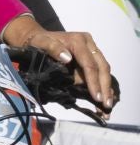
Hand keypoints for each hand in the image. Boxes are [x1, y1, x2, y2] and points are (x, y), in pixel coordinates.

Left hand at [2, 18, 119, 113]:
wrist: (38, 38)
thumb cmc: (39, 41)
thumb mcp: (40, 42)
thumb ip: (52, 48)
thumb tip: (67, 58)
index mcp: (78, 41)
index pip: (89, 64)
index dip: (93, 81)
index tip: (96, 97)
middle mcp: (89, 44)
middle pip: (102, 67)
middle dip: (104, 87)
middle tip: (106, 105)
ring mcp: (92, 51)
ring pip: (104, 70)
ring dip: (107, 88)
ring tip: (107, 106)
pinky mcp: (92, 58)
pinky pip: (100, 72)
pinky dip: (103, 85)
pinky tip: (106, 98)